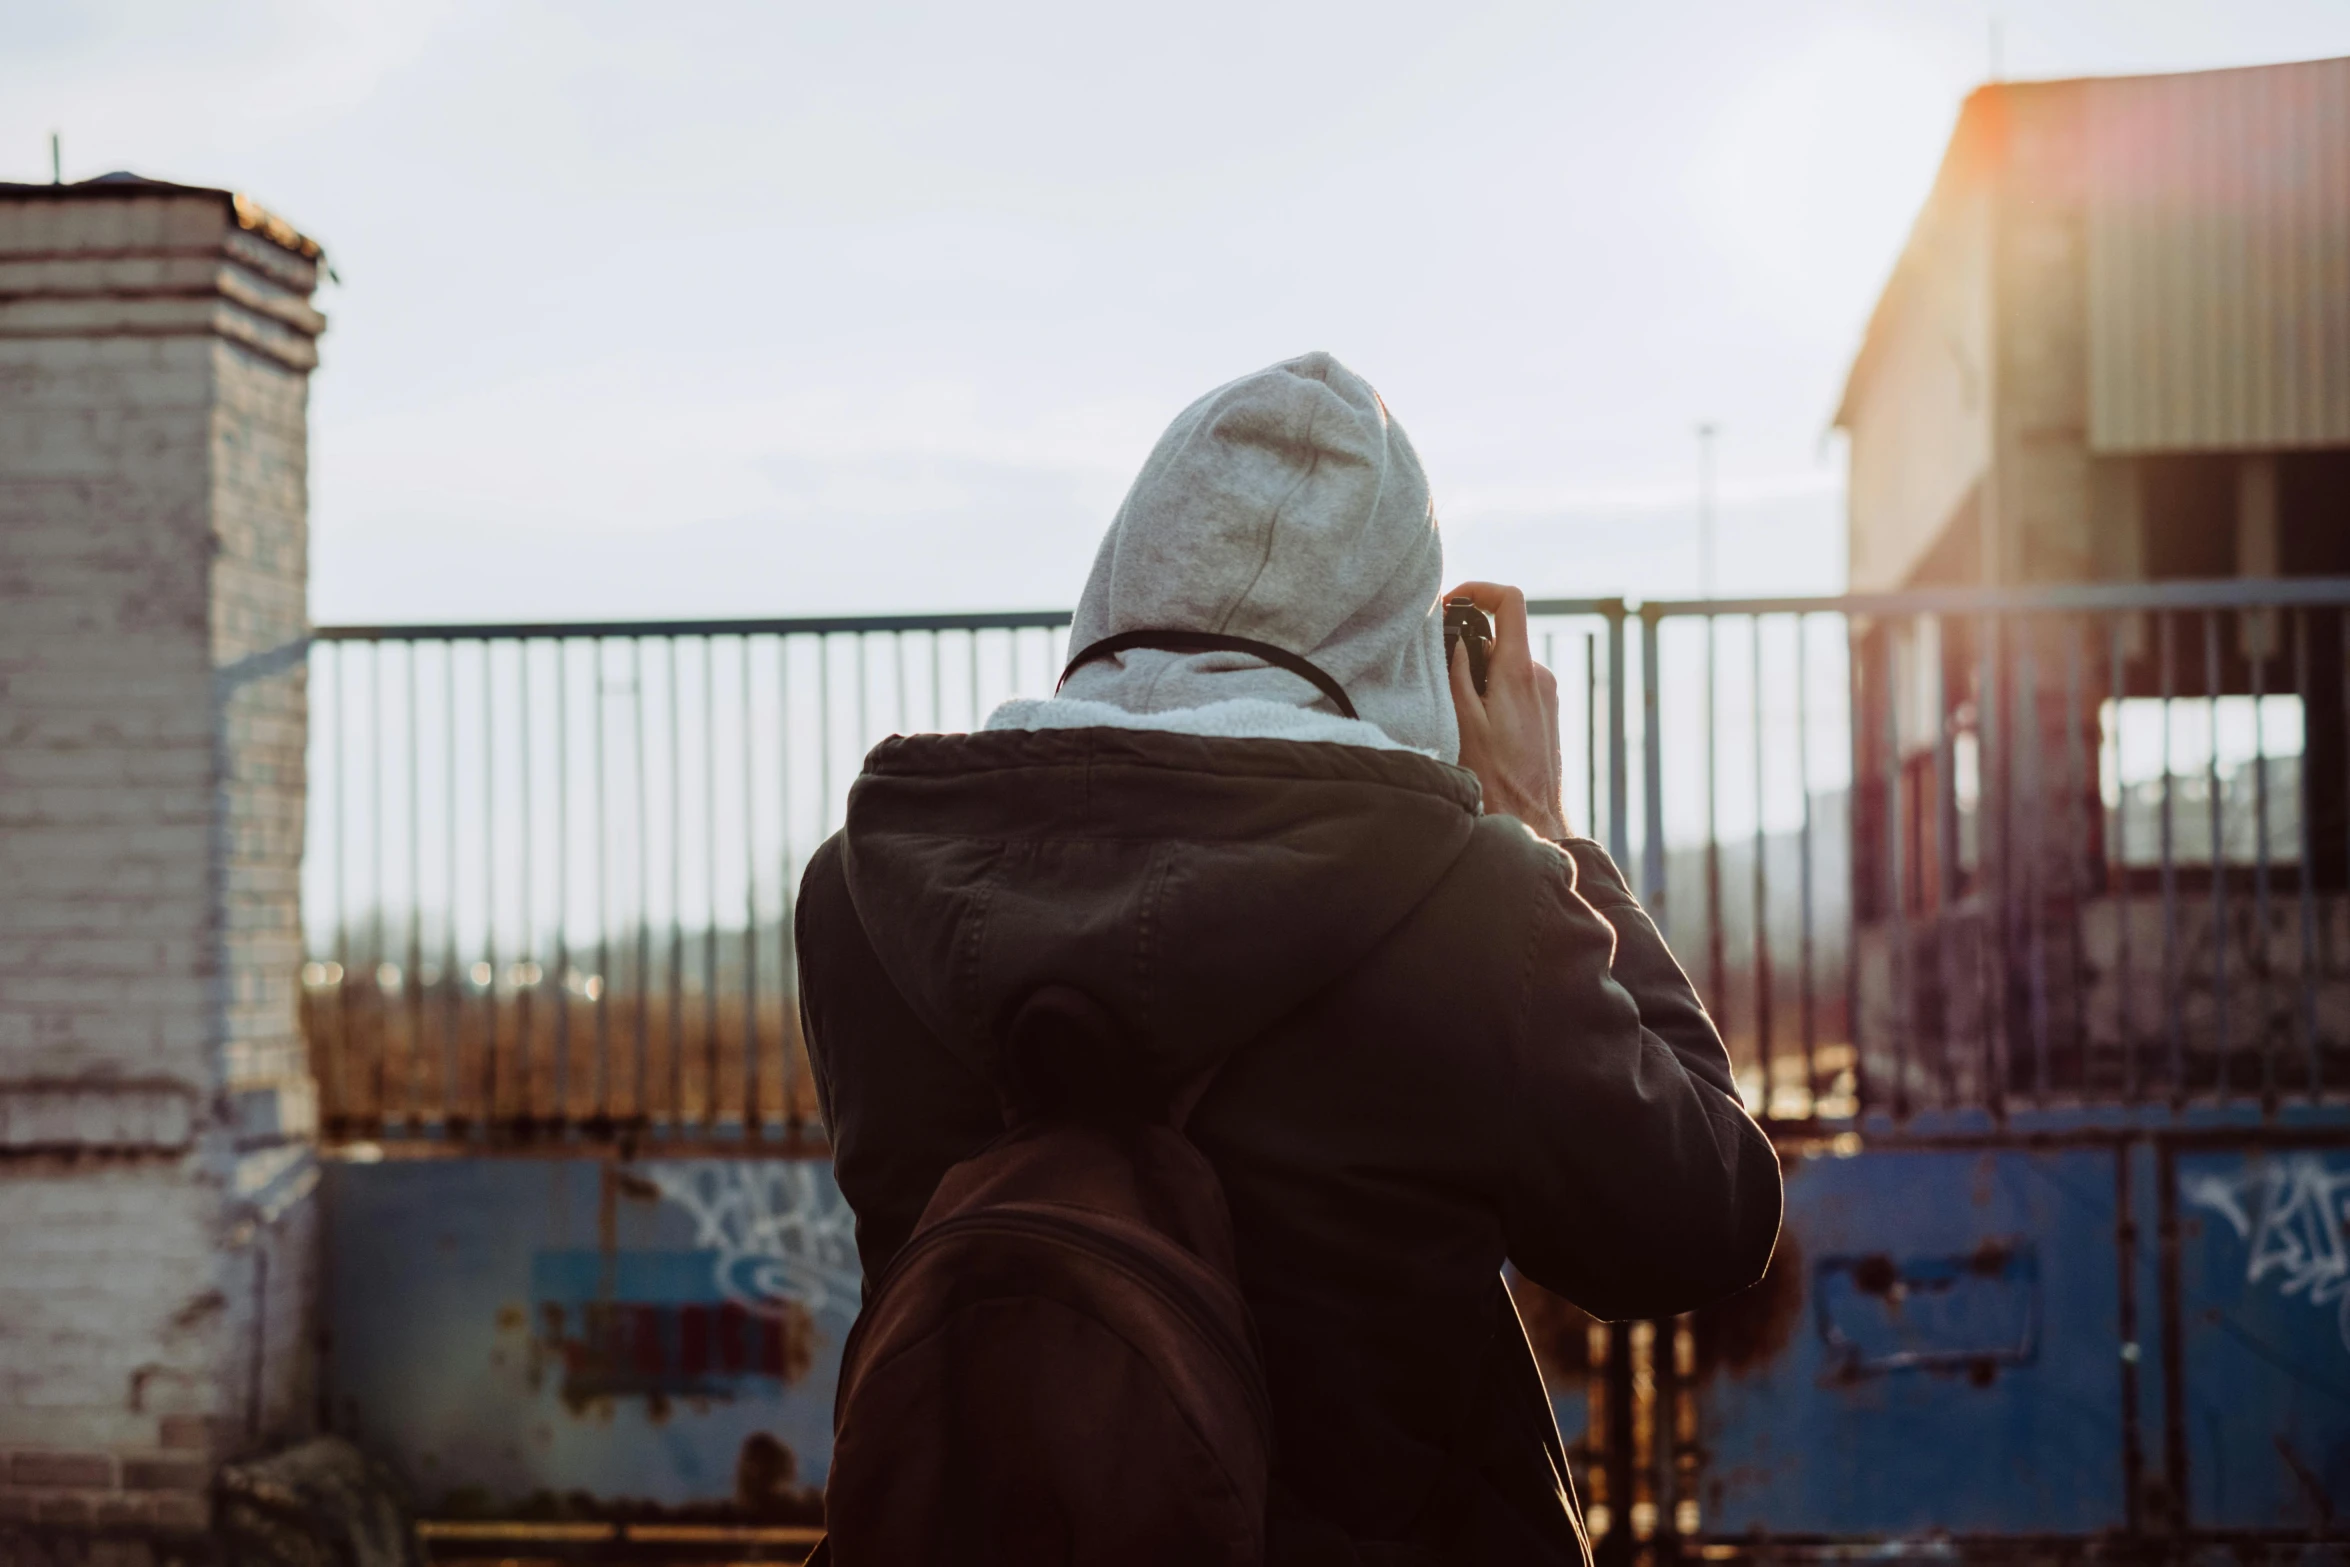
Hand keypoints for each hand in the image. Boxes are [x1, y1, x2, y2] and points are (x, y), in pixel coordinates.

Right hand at [1446, 581, 1569, 840]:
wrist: (1533, 821)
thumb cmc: (1495, 780)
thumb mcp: (1463, 722)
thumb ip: (1457, 673)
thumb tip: (1453, 633)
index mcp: (1520, 672)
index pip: (1510, 600)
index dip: (1479, 590)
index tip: (1451, 603)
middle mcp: (1539, 677)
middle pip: (1500, 635)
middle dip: (1467, 645)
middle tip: (1441, 674)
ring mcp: (1546, 696)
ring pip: (1504, 663)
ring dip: (1477, 674)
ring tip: (1457, 712)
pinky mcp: (1545, 714)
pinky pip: (1514, 685)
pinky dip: (1490, 692)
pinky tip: (1477, 728)